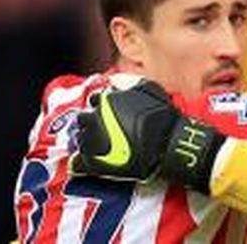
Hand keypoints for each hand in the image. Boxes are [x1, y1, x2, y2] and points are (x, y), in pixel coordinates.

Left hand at [70, 78, 223, 192]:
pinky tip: (90, 161)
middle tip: (102, 129)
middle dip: (90, 123)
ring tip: (99, 146)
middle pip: (83, 119)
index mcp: (105, 100)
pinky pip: (79, 162)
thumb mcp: (147, 87)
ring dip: (87, 140)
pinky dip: (81, 162)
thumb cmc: (160, 115)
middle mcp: (95, 118)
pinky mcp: (95, 162)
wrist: (167, 144)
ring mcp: (93, 141)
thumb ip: (128, 83)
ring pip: (80, 139)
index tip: (108, 114)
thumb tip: (117, 85)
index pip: (94, 100)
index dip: (101, 107)